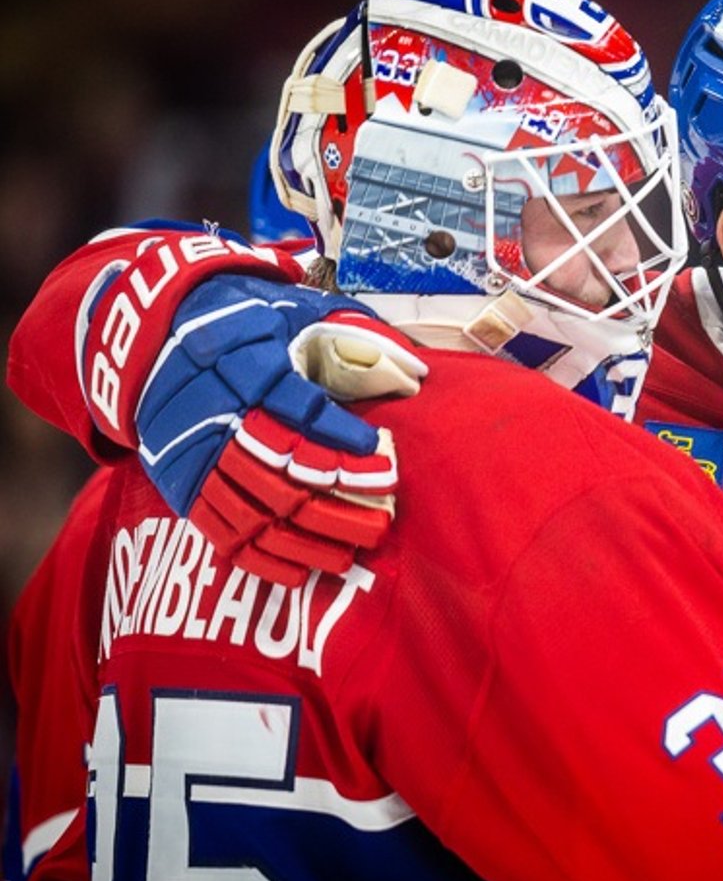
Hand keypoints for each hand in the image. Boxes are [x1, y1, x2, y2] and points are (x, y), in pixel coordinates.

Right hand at [130, 274, 426, 584]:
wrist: (150, 331)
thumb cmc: (238, 318)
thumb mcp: (287, 308)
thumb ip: (346, 331)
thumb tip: (414, 365)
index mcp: (243, 364)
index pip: (295, 406)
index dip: (338, 432)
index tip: (378, 450)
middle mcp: (214, 414)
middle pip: (277, 469)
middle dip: (333, 502)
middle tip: (381, 521)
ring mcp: (191, 454)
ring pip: (251, 508)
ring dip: (305, 538)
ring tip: (351, 553)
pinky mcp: (178, 482)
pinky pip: (218, 530)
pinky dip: (259, 557)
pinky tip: (300, 572)